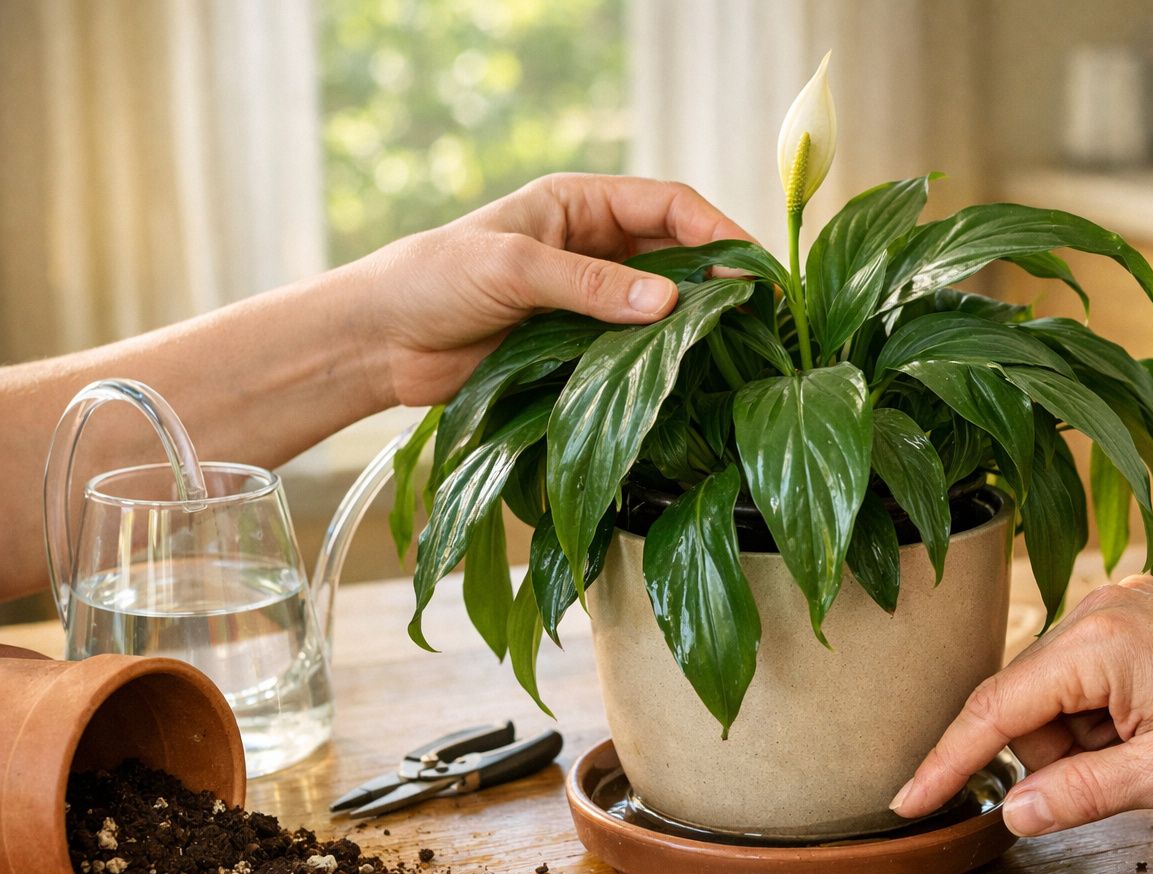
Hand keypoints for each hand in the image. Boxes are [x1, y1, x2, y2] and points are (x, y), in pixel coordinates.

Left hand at [352, 173, 751, 406]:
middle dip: (716, 278)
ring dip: (692, 322)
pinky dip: (661, 359)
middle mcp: (592, 246)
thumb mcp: (513, 269)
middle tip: (756, 313)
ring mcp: (588, 299)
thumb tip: (669, 304)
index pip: (668, 204)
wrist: (379, 342)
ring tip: (731, 346)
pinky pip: (633, 349)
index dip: (717, 229)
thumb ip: (590, 285)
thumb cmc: (432, 280)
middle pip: (676, 255)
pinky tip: (685, 375)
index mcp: (579, 204)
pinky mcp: (577, 346)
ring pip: (660, 306)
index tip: (751, 265)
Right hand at [888, 575, 1152, 836]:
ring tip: (1143, 747)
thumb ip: (1079, 794)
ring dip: (1078, 733)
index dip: (948, 760)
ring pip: (1050, 689)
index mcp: (1096, 644)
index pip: (995, 709)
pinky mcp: (1129, 608)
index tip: (906, 800)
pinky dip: (1095, 709)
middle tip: (1118, 775)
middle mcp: (1093, 608)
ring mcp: (1112, 601)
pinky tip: (1146, 720)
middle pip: (1023, 701)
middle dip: (1052, 753)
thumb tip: (1009, 815)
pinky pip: (1079, 669)